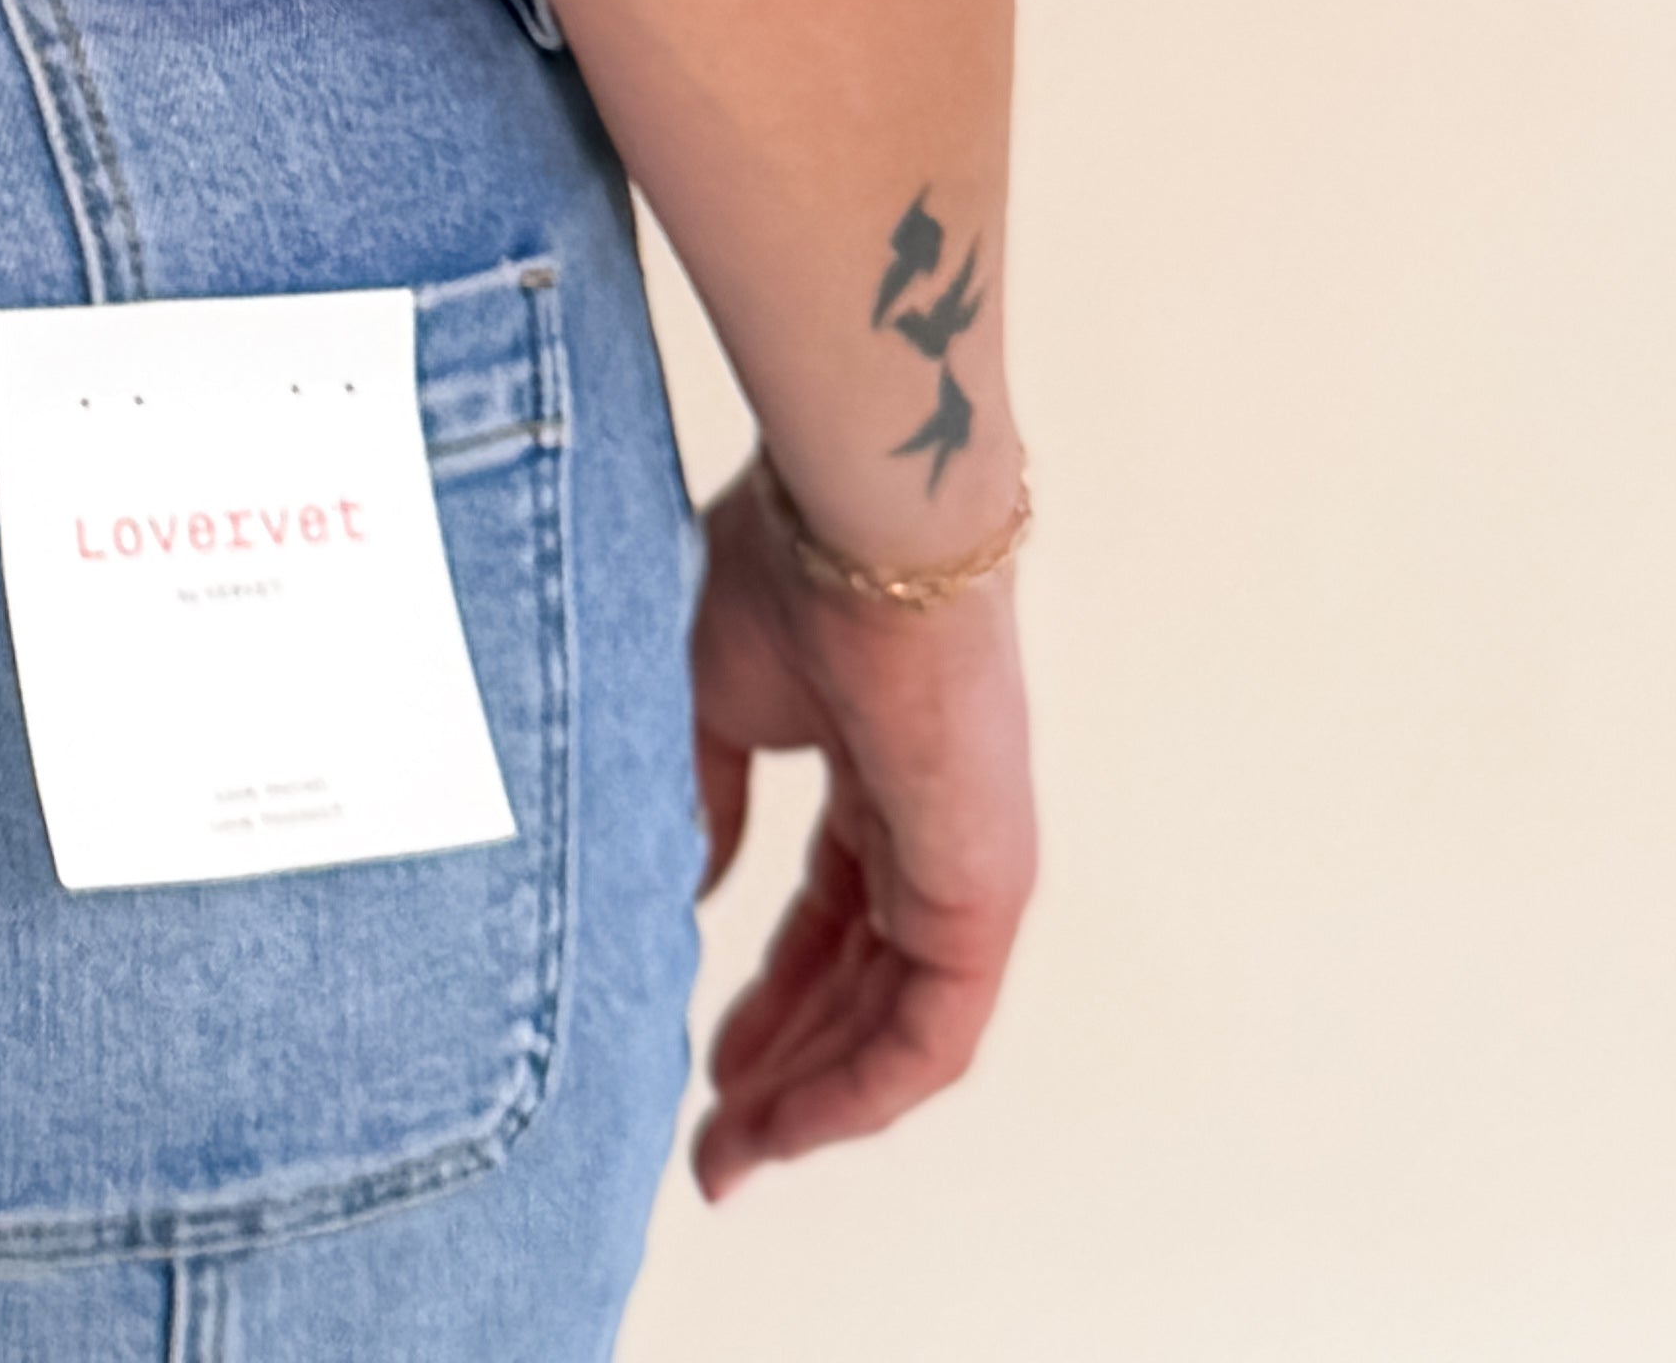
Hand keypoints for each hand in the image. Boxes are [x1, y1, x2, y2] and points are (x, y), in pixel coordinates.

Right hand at [686, 460, 1036, 1197]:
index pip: (829, 921)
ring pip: (893, 1028)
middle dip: (784, 1072)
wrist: (856, 522)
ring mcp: (966, 870)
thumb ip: (709, 800)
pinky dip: (861, 1089)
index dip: (766, 999)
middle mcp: (932, 836)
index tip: (704, 1066)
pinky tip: (793, 1124)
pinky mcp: (983, 894)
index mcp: (878, 780)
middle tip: (714, 1142)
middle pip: (858, 988)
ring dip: (814, 1100)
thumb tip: (692, 892)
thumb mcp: (715, 700)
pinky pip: (930, 1032)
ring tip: (733, 1153)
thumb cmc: (787, 574)